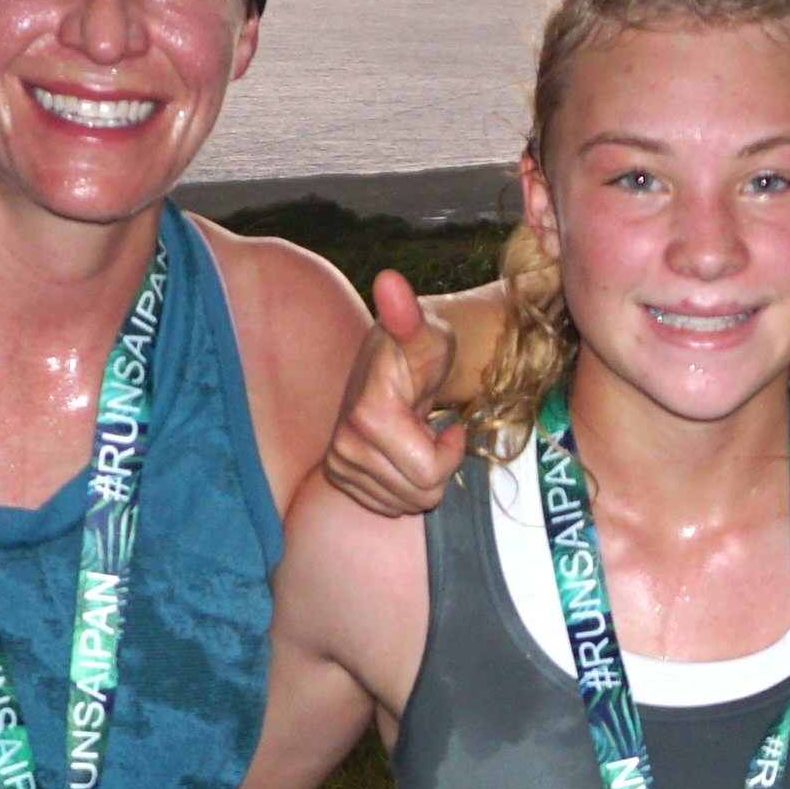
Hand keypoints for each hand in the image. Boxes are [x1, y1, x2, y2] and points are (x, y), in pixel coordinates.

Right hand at [322, 272, 467, 513]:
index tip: (447, 422)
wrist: (392, 362)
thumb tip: (390, 281)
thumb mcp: (426, 332)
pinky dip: (403, 484)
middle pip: (419, 494)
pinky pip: (387, 507)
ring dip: (421, 475)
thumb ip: (408, 314)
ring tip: (415, 437)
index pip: (430, 473)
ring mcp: (339, 464)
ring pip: (405, 504)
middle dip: (437, 466)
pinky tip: (401, 452)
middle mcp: (345, 445)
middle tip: (429, 430)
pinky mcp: (339, 477)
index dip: (450, 451)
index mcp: (368, 415)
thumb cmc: (421, 348)